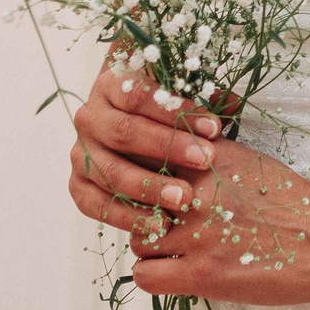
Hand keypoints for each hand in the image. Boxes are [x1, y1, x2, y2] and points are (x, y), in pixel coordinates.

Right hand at [65, 60, 220, 230]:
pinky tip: (159, 224)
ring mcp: (81, 153)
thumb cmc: (162, 112)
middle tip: (205, 161)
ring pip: (110, 171)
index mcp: (110, 85)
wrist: (129, 130)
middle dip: (167, 148)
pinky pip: (97, 205)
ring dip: (149, 188)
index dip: (178, 112)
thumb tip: (231, 103)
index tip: (214, 129)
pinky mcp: (78, 184)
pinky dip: (127, 217)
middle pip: (124, 132)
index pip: (140, 95)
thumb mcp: (180, 96)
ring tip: (185, 199)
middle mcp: (89, 118)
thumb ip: (204, 98)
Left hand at [128, 135, 309, 303]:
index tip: (155, 185)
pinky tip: (175, 272)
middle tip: (163, 221)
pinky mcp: (200, 274)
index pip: (149, 155)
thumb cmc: (295, 203)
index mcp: (209, 158)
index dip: (146, 172)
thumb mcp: (250, 161)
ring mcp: (196, 235)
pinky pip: (146, 274)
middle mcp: (196, 192)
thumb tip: (178, 153)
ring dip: (151, 244)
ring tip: (174, 250)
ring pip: (137, 238)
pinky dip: (154, 274)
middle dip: (145, 209)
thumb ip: (210, 157)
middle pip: (137, 196)